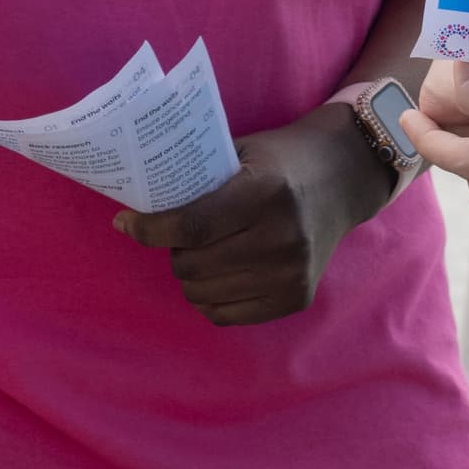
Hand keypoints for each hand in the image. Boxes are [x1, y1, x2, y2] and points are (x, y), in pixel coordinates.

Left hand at [115, 110, 394, 325]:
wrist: (341, 179)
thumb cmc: (279, 160)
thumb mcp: (241, 153)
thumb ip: (197, 179)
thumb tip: (134, 205)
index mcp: (265, 194)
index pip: (191, 226)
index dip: (150, 229)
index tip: (126, 222)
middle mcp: (282, 238)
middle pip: (193, 265)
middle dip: (173, 251)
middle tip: (178, 234)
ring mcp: (291, 274)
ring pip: (204, 294)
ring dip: (190, 276)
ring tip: (201, 253)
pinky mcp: (296, 298)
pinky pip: (226, 315)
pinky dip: (210, 298)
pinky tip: (218, 274)